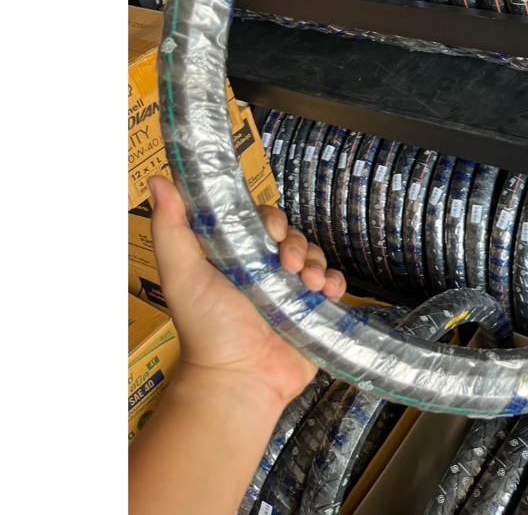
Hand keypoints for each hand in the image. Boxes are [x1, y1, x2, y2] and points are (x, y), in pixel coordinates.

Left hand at [147, 174, 347, 409]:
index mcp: (235, 257)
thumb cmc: (207, 330)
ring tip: (310, 284)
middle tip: (291, 265)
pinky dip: (334, 283)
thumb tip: (158, 179)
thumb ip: (172, 229)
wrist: (238, 383)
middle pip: (292, 236)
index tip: (273, 232)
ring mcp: (290, 291)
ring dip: (317, 263)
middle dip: (298, 243)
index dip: (271, 220)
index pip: (260, 221)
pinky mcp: (311, 311)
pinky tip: (327, 292)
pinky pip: (332, 284)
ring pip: (315, 256)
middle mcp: (263, 270)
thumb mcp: (184, 274)